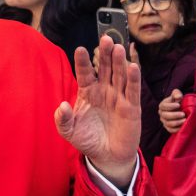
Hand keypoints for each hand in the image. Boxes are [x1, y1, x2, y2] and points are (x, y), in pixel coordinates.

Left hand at [55, 36, 140, 188]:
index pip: (84, 73)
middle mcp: (104, 91)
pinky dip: (133, 78)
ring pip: (119, 75)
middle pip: (104, 68)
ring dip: (119, 61)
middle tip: (105, 38)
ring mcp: (118, 97)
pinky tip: (132, 66)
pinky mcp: (131, 107)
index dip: (82, 61)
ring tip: (118, 47)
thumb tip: (62, 106)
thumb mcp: (69, 132)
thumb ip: (63, 120)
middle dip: (105, 54)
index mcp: (87, 92)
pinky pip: (132, 90)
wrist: (106, 156)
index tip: (80, 49)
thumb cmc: (88, 140)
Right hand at [159, 89, 185, 133]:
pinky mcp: (168, 128)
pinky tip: (183, 126)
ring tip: (185, 120)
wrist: (181, 110)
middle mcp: (162, 114)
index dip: (170, 106)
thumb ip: (176, 93)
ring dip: (176, 122)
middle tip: (183, 114)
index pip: (163, 106)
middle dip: (174, 115)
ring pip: (168, 123)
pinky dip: (177, 129)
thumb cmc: (178, 102)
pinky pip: (170, 130)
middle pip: (165, 115)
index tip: (178, 105)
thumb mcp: (177, 95)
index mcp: (162, 105)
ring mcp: (164, 121)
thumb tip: (178, 97)